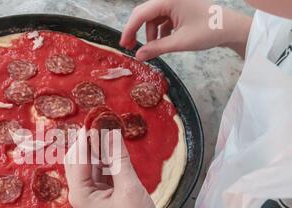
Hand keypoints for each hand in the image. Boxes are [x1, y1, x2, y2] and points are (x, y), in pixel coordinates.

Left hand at [64, 128, 171, 207]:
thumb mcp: (129, 188)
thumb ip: (118, 159)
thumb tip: (111, 133)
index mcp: (80, 193)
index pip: (78, 157)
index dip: (86, 136)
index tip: (95, 116)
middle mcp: (82, 193)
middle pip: (80, 159)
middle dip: (89, 141)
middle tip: (102, 120)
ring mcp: (92, 195)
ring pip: (91, 165)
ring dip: (99, 149)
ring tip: (109, 129)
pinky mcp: (104, 196)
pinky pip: (101, 172)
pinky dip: (107, 160)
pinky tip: (115, 148)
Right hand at [120, 0, 251, 59]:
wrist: (231, 28)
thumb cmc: (208, 31)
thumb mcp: (180, 42)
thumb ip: (157, 48)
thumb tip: (138, 56)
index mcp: (169, 0)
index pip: (141, 13)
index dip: (129, 29)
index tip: (123, 45)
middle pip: (145, 13)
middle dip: (137, 30)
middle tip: (131, 47)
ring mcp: (175, 2)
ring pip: (153, 18)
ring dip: (150, 33)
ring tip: (155, 48)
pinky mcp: (179, 9)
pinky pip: (162, 19)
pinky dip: (160, 31)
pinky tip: (165, 42)